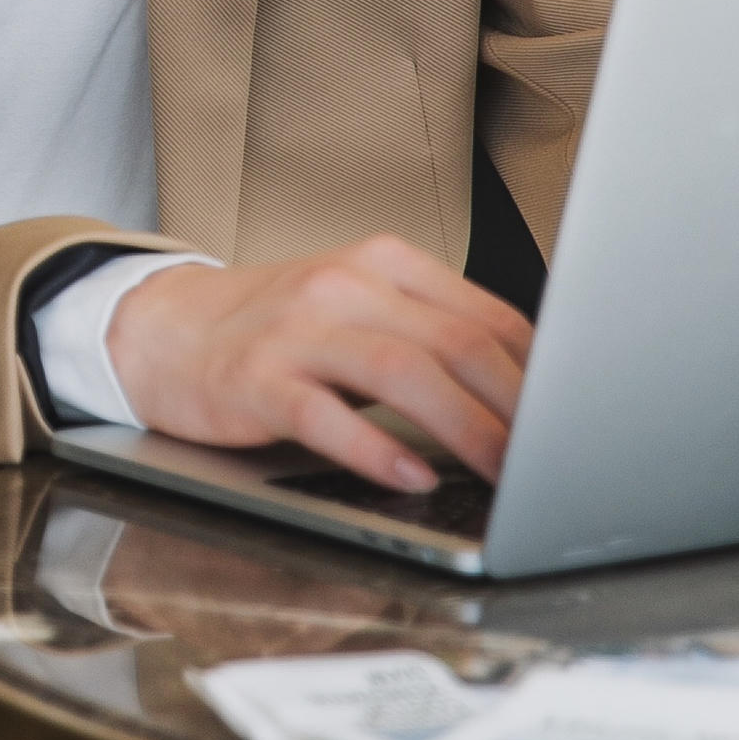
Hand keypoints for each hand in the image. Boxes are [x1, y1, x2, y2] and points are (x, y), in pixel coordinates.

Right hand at [105, 236, 531, 498]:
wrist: (160, 328)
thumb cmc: (273, 329)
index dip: (542, 372)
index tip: (578, 418)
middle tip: (557, 458)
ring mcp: (298, 329)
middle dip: (520, 408)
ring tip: (505, 472)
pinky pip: (325, 415)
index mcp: (383, 264)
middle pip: (456, 343)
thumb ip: (430, 334)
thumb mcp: (357, 310)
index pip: (487, 315)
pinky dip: (375, 448)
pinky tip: (411, 476)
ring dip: (466, 429)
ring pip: (403, 372)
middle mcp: (344, 285)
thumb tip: (529, 390)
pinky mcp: (256, 378)